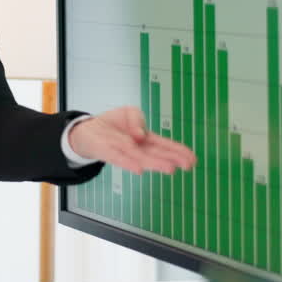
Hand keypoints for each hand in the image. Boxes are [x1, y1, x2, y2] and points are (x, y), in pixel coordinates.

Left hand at [68, 106, 195, 173]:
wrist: (88, 130)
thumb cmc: (113, 124)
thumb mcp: (129, 113)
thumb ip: (138, 120)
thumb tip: (140, 134)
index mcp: (145, 139)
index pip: (164, 145)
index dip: (178, 151)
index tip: (193, 159)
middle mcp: (137, 148)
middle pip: (156, 153)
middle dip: (172, 159)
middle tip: (187, 165)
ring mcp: (124, 152)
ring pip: (141, 158)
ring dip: (155, 163)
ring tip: (170, 168)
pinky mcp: (108, 152)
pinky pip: (119, 158)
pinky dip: (129, 163)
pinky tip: (139, 169)